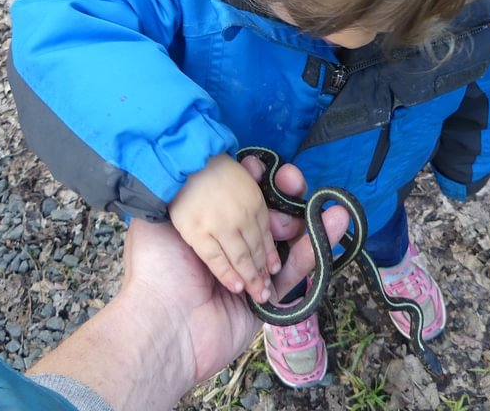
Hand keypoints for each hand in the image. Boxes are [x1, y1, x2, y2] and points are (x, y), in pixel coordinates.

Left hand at [30, 161, 349, 410]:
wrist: (158, 320)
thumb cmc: (155, 269)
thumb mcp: (158, 222)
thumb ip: (174, 196)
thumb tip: (188, 170)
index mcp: (210, 233)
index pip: (240, 205)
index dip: (256, 184)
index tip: (262, 168)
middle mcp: (232, 251)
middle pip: (269, 222)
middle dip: (286, 201)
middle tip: (295, 181)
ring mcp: (251, 277)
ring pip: (288, 246)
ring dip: (312, 224)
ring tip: (334, 206)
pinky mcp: (266, 301)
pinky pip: (295, 275)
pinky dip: (313, 252)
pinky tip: (333, 225)